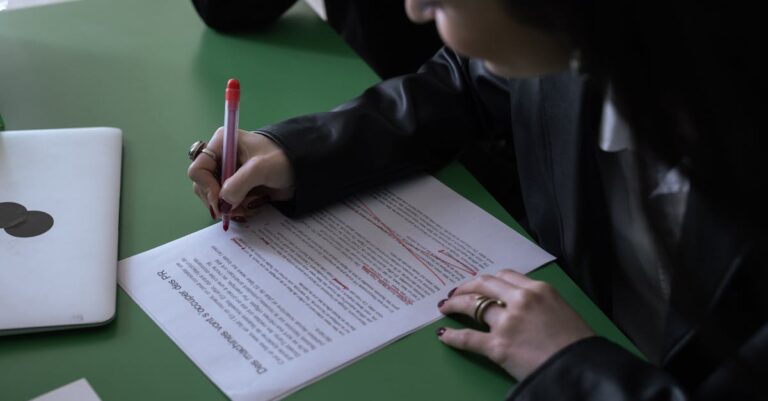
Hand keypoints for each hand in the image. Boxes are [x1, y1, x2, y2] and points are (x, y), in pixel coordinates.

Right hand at [187, 128, 294, 219]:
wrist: (302, 171)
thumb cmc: (283, 160)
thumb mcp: (260, 168)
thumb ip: (239, 184)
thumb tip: (223, 204)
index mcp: (221, 144)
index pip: (198, 169)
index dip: (207, 188)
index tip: (222, 201)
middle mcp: (221, 158)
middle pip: (203, 187)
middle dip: (221, 201)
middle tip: (238, 209)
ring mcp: (227, 174)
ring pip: (215, 199)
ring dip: (232, 207)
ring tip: (252, 205)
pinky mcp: (236, 188)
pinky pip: (227, 204)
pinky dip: (239, 209)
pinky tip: (254, 205)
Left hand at [437, 269, 593, 379]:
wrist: (582, 368)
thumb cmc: (578, 344)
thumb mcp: (563, 311)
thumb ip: (542, 303)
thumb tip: (526, 308)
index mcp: (538, 289)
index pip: (506, 276)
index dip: (489, 281)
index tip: (481, 285)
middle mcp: (521, 300)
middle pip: (484, 285)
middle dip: (466, 287)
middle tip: (456, 292)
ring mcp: (507, 322)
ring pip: (472, 305)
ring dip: (455, 304)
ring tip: (446, 307)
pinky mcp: (498, 346)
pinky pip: (468, 337)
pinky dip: (453, 336)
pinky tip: (444, 335)